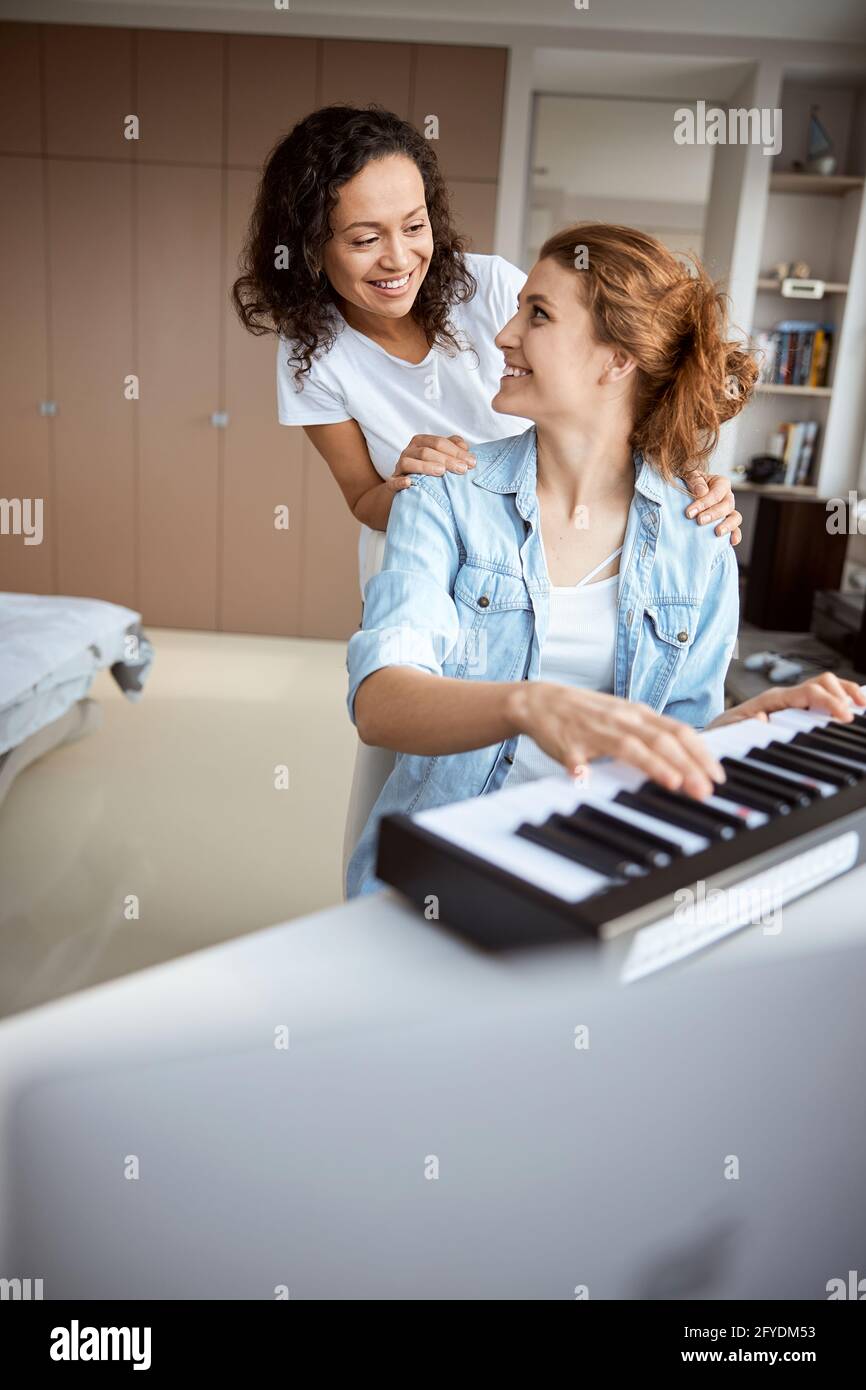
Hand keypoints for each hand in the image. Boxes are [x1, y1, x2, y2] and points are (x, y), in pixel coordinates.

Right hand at [386, 434, 475, 493]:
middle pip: (426, 451)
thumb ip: (453, 449)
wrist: (404, 492)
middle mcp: (408, 452)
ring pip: (409, 462)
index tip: (472, 463)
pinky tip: (409, 483)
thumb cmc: (428, 472)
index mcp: (420, 442)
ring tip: (441, 472)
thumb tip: (465, 448)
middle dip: (446, 459)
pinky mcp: (391, 484)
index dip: (456, 451)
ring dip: (425, 466)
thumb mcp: (441, 458)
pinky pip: (392, 482)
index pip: (439, 442)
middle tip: (462, 469)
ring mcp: (399, 467)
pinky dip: (399, 482)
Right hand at [514, 684, 725, 797]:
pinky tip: (583, 778)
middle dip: (687, 765)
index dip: (700, 753)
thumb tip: (690, 760)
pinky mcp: (568, 744)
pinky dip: (580, 768)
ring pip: (629, 746)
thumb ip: (655, 736)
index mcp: (639, 714)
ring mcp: (596, 731)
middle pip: (662, 740)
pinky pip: (574, 757)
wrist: (542, 701)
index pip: (678, 731)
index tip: (717, 776)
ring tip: (673, 783)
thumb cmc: (589, 714)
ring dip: (653, 764)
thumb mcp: (627, 718)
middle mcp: (622, 720)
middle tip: (705, 790)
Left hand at [682, 470, 742, 545]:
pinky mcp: (726, 523)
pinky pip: (735, 530)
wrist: (685, 492)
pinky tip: (731, 542)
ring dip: (728, 525)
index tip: (689, 512)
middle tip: (699, 521)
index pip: (716, 493)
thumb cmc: (689, 482)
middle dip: (713, 514)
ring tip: (717, 533)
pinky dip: (736, 535)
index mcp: (720, 483)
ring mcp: (728, 511)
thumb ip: (695, 481)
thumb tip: (701, 492)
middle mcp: (727, 497)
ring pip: (735, 518)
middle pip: (727, 506)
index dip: (704, 503)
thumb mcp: (689, 475)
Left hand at [710, 671, 865, 727]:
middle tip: (857, 711)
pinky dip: (839, 699)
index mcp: (773, 698)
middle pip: (823, 682)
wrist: (715, 734)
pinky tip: (851, 708)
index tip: (844, 715)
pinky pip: (821, 698)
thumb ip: (741, 725)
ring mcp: (792, 700)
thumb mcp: (727, 730)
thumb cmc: (722, 732)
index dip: (829, 701)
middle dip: (843, 693)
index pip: (809, 692)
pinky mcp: (796, 708)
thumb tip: (762, 718)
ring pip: (826, 687)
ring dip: (846, 692)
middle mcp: (786, 696)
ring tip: (862, 705)